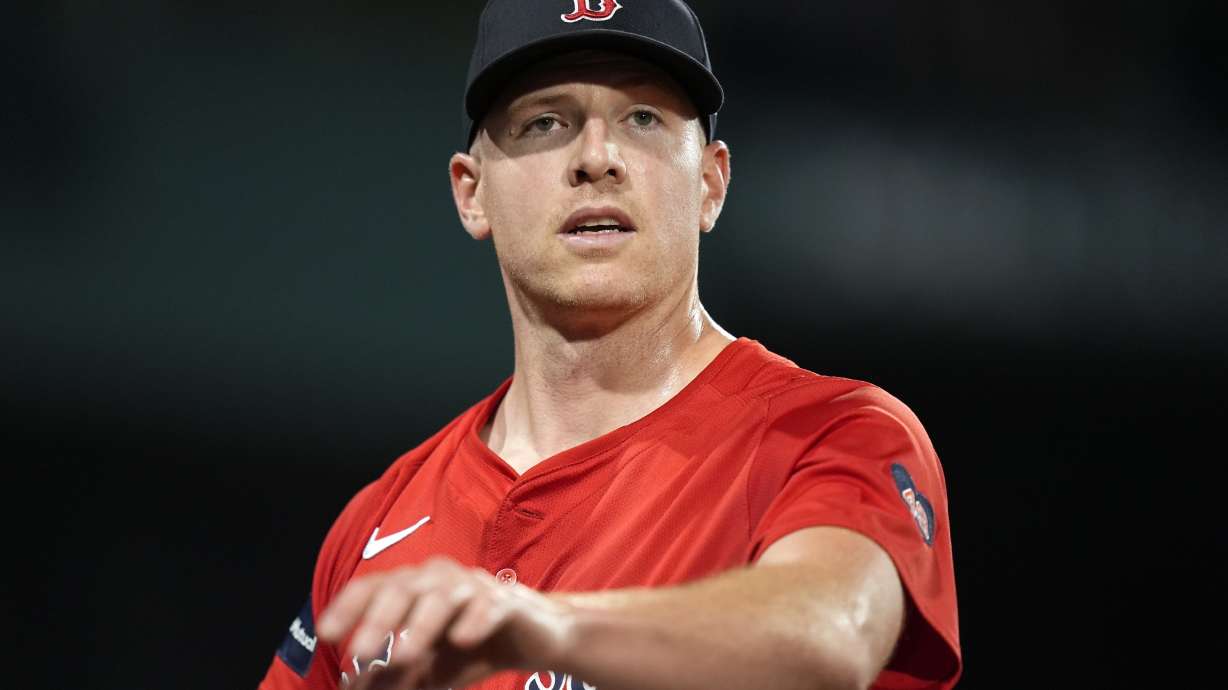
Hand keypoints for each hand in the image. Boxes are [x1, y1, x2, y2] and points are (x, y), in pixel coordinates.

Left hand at [316, 557, 575, 688]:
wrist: (535, 638)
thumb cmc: (472, 646)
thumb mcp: (427, 668)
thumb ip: (392, 676)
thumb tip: (350, 687)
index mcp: (415, 587)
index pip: (375, 587)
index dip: (349, 607)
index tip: (325, 634)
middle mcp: (440, 578)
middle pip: (404, 588)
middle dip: (379, 621)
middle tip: (358, 654)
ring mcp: (475, 586)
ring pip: (443, 595)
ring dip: (420, 625)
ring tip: (401, 655)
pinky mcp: (508, 602)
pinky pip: (489, 605)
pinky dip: (474, 620)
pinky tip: (461, 639)